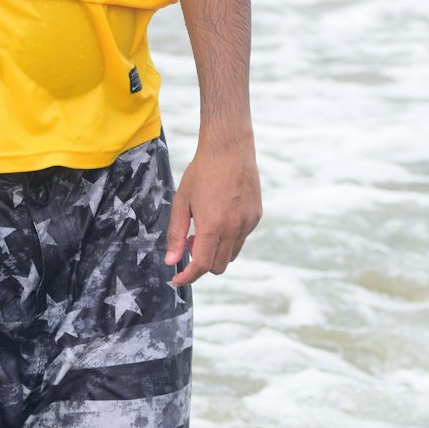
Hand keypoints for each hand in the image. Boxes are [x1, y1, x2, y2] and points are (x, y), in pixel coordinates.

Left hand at [164, 134, 260, 284]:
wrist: (229, 148)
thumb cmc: (201, 172)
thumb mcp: (182, 201)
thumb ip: (176, 234)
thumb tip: (172, 261)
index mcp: (213, 226)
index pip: (202, 265)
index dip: (188, 276)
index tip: (178, 279)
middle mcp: (234, 228)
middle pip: (218, 266)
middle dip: (202, 263)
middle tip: (191, 242)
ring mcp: (248, 223)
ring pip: (231, 254)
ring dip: (216, 251)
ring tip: (205, 227)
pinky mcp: (256, 216)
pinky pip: (242, 238)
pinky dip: (229, 237)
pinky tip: (221, 215)